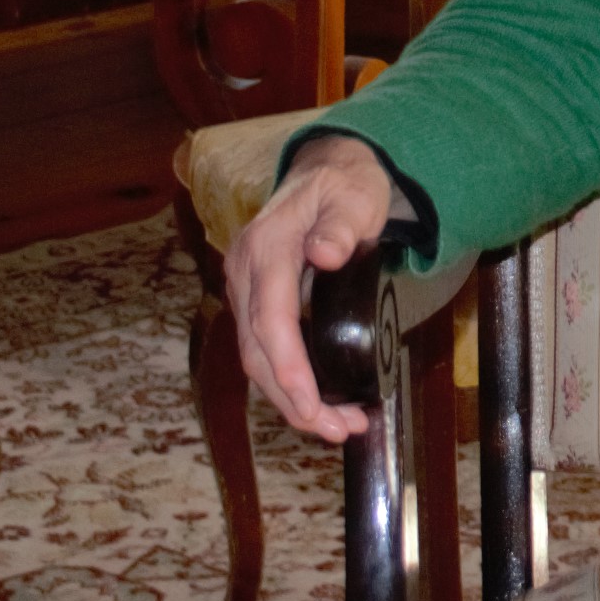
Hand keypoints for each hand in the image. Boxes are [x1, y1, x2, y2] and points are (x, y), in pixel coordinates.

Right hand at [225, 132, 405, 441]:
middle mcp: (245, 271)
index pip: (270, 319)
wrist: (327, 170)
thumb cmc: (345, 185)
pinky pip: (265, 350)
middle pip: (257, 350)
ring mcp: (246, 288)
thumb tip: (325, 254)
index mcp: (266, 247)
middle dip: (294, 399)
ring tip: (338, 427)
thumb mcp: (354, 196)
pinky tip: (319, 404)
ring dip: (291, 400)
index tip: (312, 403)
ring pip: (257, 358)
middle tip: (339, 430)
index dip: (288, 367)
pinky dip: (289, 383)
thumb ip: (342, 225)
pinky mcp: (256, 301)